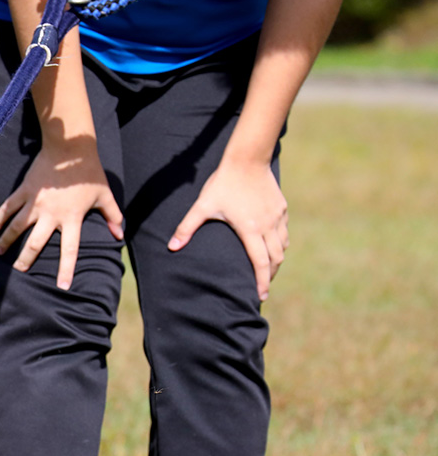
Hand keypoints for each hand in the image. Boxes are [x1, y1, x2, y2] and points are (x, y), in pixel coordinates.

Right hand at [0, 140, 123, 289]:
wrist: (70, 148)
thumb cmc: (90, 172)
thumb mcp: (105, 194)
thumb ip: (113, 215)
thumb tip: (120, 234)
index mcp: (71, 218)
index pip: (70, 249)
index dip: (66, 269)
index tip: (62, 286)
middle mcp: (51, 214)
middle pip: (35, 243)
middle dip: (25, 260)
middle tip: (19, 272)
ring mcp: (35, 202)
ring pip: (17, 227)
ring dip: (7, 242)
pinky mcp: (25, 190)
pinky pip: (8, 207)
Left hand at [169, 156, 287, 300]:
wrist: (247, 159)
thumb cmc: (222, 184)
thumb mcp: (202, 206)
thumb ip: (186, 228)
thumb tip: (172, 247)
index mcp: (250, 230)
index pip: (260, 263)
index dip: (262, 282)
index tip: (260, 296)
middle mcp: (268, 225)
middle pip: (276, 258)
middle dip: (270, 275)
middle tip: (263, 287)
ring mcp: (277, 216)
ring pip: (283, 246)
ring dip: (276, 260)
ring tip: (267, 269)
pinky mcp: (282, 207)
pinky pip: (284, 232)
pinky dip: (280, 243)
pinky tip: (271, 246)